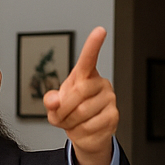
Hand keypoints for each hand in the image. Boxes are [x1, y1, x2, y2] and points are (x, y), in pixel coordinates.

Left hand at [43, 27, 117, 164]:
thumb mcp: (54, 105)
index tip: (100, 31)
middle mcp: (100, 83)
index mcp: (85, 76)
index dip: (94, 44)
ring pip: (82, 111)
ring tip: (72, 122)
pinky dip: (79, 131)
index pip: (89, 58)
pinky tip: (83, 128)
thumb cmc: (70, 112)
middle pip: (78, 92)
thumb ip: (51, 100)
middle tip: (60, 116)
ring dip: (69, 122)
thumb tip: (54, 100)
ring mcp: (109, 99)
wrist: (85, 133)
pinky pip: (89, 125)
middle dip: (62, 108)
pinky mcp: (113, 116)